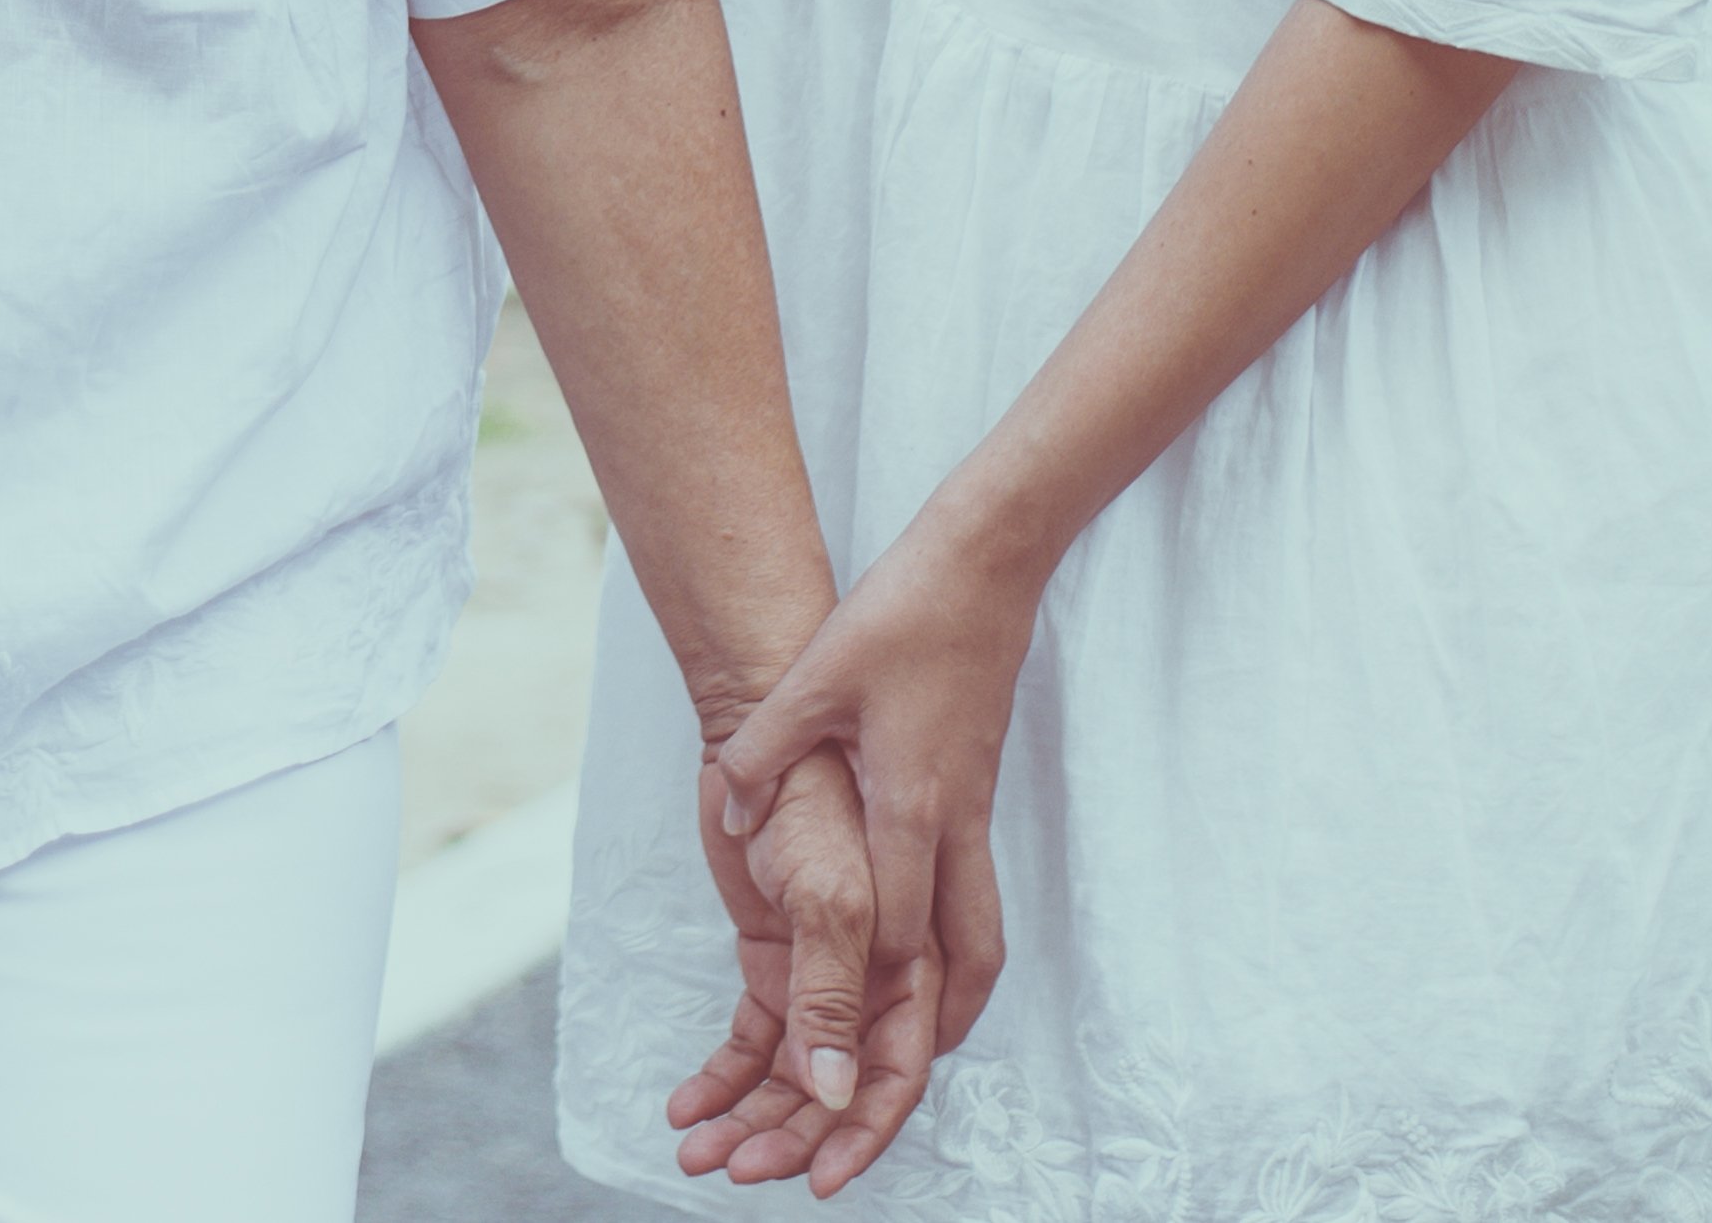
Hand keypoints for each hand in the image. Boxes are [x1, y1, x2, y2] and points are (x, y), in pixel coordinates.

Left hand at [662, 742, 938, 1190]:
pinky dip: (731, 1065)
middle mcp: (886, 946)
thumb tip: (816, 1068)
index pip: (897, 1057)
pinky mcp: (790, 933)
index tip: (809, 1173)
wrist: (787, 661)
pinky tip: (686, 1102)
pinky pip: (767, 1019)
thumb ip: (826, 970)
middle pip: (856, 1071)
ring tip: (696, 1153)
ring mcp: (836, 943)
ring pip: (806, 1054)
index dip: (858, 1123)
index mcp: (913, 934)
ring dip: (759, 1110)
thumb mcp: (826, 864)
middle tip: (746, 1171)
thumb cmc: (839, 730)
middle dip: (808, 1134)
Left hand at [681, 522, 1032, 1174]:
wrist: (984, 565)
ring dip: (924, 1033)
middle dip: (899, 1073)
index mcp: (912, 809)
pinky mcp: (964, 814)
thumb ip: (767, 750)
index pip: (887, 944)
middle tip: (843, 1145)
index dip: (852, 1026)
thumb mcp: (818, 673)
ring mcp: (965, 829)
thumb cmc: (900, 615)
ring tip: (877, 1099)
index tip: (817, 1099)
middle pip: (946, 988)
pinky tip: (896, 1000)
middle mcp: (949, 837)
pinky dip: (932, 977)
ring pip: (966, 965)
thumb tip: (727, 818)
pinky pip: (957, 922)